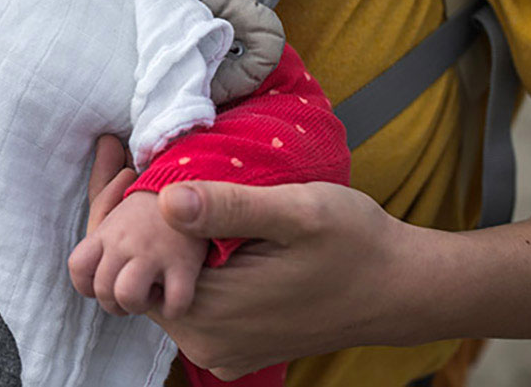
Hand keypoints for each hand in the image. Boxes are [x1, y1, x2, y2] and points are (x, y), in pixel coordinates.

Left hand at [69, 191, 206, 317]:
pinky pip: (172, 305)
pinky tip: (176, 293)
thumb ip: (101, 211)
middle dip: (117, 303)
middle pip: (103, 290)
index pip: (78, 269)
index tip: (107, 281)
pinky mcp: (183, 264)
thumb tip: (96, 209)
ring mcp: (152, 253)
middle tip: (136, 289)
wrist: (193, 182)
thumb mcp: (118, 203)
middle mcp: (123, 243)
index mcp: (106, 232)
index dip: (88, 286)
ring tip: (153, 291)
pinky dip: (174, 307)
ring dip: (140, 305)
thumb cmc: (154, 204)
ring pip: (128, 297)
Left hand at [146, 179, 415, 379]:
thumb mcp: (296, 210)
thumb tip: (166, 199)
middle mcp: (206, 342)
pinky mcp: (234, 350)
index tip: (138, 178)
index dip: (129, 219)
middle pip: (142, 283)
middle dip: (143, 236)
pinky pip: (189, 308)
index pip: (133, 267)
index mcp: (211, 311)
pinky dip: (187, 274)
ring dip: (166, 254)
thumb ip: (229, 206)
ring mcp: (219, 352)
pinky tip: (204, 238)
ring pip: (162, 295)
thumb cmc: (354, 242)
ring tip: (180, 205)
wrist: (401, 288)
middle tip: (152, 183)